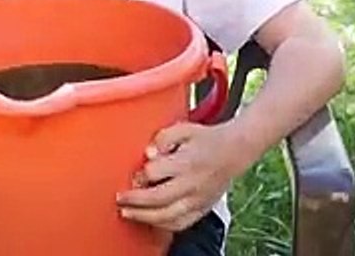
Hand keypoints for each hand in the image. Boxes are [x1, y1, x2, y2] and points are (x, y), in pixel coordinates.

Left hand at [116, 122, 250, 232]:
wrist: (235, 151)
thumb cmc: (205, 138)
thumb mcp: (184, 128)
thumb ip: (163, 137)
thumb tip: (148, 153)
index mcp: (187, 162)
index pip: (155, 172)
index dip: (141, 173)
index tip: (134, 173)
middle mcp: (192, 183)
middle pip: (158, 198)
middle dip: (135, 201)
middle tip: (119, 199)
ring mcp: (198, 199)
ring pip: (168, 216)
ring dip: (144, 217)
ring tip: (127, 213)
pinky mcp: (203, 208)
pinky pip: (181, 224)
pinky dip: (163, 225)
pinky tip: (150, 220)